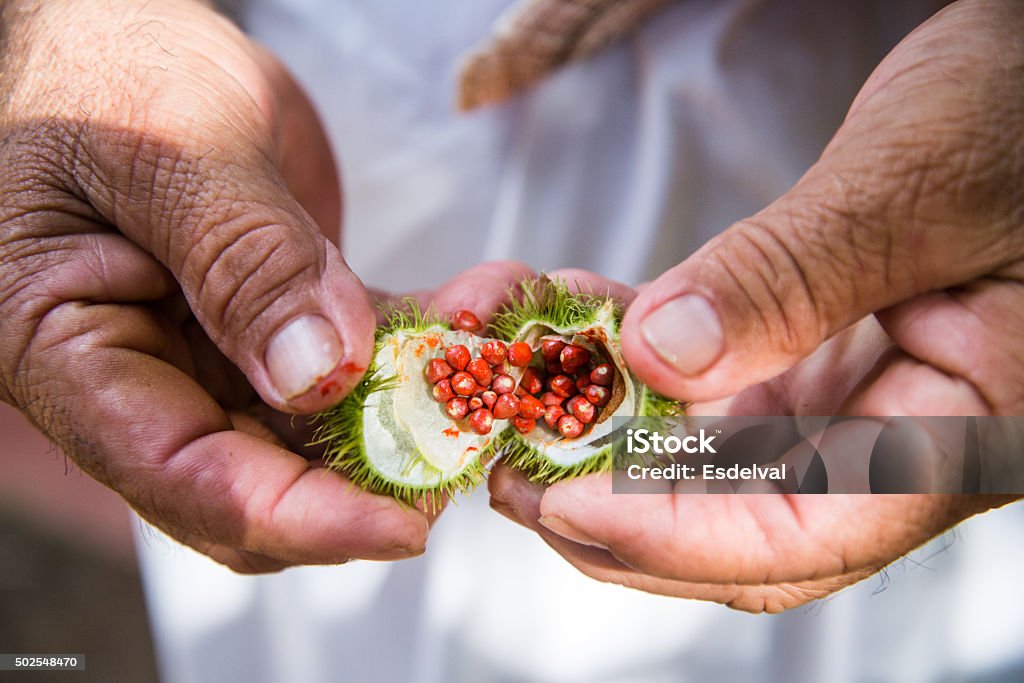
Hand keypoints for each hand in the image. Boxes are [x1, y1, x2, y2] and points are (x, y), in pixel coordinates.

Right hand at [0, 0, 424, 571]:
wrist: (125, 32)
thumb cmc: (110, 68)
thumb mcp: (170, 151)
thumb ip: (243, 261)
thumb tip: (315, 377)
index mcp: (71, 354)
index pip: (181, 476)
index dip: (293, 517)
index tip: (399, 526)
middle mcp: (145, 372)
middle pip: (260, 477)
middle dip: (366, 480)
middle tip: (464, 453)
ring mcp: (216, 350)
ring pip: (321, 430)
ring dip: (411, 415)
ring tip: (491, 376)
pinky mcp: (280, 315)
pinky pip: (356, 359)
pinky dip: (418, 353)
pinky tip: (475, 321)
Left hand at [491, 0, 1023, 608]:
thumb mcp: (914, 188)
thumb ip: (792, 280)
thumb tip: (660, 359)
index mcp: (960, 437)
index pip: (800, 535)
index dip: (668, 536)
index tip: (559, 503)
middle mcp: (897, 440)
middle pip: (738, 522)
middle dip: (612, 506)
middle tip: (506, 467)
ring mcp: (849, 401)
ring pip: (708, 457)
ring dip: (604, 432)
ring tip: (513, 390)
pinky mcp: (812, 354)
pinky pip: (708, 384)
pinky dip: (632, 362)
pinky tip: (570, 324)